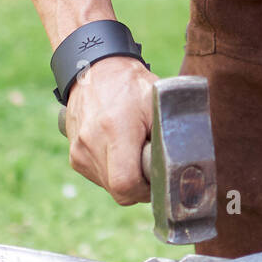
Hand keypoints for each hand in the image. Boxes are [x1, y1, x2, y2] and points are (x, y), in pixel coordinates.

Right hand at [64, 56, 158, 204]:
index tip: (156, 179)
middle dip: (139, 187)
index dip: (145, 190)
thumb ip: (169, 134)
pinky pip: (98, 177)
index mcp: (114, 130)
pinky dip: (113, 172)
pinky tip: (120, 152)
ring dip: (126, 179)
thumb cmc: (132, 85)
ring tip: (134, 153)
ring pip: (108, 186)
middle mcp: (90, 143)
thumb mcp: (159, 102)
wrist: (96, 70)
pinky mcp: (74, 155)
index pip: (126, 184)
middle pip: (119, 190)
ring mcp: (79, 150)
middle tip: (150, 166)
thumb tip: (186, 163)